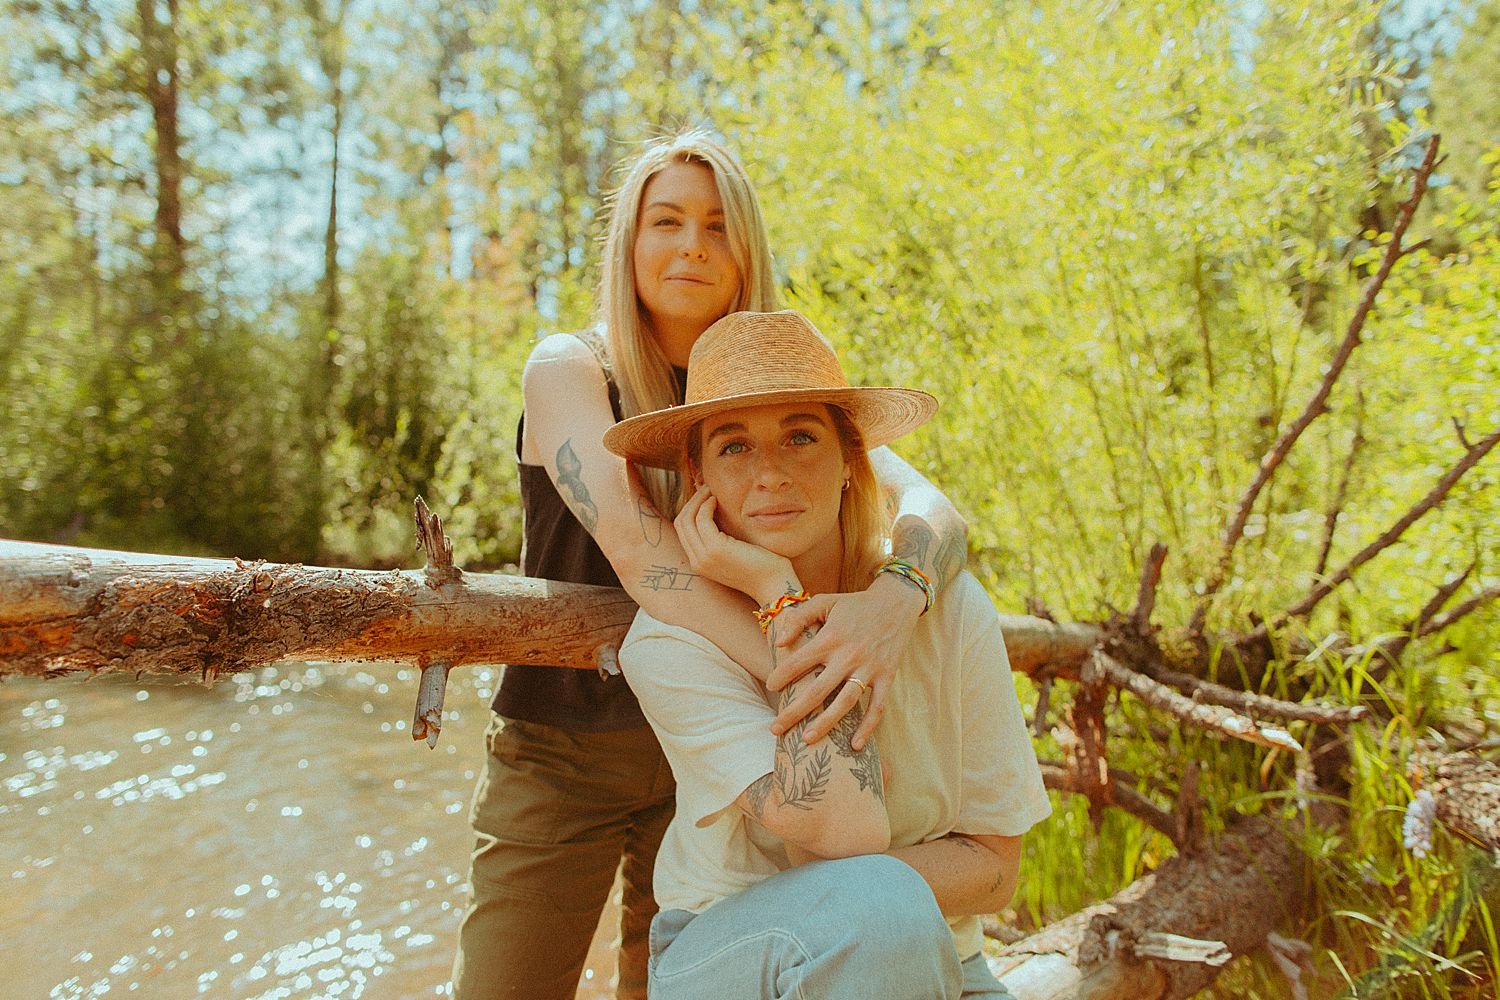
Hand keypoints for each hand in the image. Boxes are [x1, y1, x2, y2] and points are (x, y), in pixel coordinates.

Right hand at [675, 485, 794, 604]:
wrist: (773, 585)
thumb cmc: (760, 567)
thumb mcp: (734, 553)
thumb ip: (721, 539)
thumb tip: (716, 514)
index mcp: (699, 563)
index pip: (683, 531)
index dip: (691, 510)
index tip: (704, 497)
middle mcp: (697, 561)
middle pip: (681, 523)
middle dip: (692, 501)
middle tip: (706, 489)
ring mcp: (704, 556)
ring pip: (687, 518)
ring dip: (698, 499)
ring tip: (711, 491)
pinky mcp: (716, 548)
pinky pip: (702, 519)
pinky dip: (707, 505)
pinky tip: (717, 500)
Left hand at [766, 573, 924, 748]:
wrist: (896, 601)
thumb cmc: (854, 603)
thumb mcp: (824, 601)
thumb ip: (798, 618)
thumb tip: (779, 644)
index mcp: (831, 636)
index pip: (799, 661)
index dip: (781, 675)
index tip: (770, 687)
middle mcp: (849, 655)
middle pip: (817, 690)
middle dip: (793, 711)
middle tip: (775, 728)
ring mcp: (870, 668)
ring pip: (845, 702)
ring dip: (826, 723)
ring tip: (807, 740)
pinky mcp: (887, 676)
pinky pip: (878, 706)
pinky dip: (868, 727)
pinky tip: (855, 745)